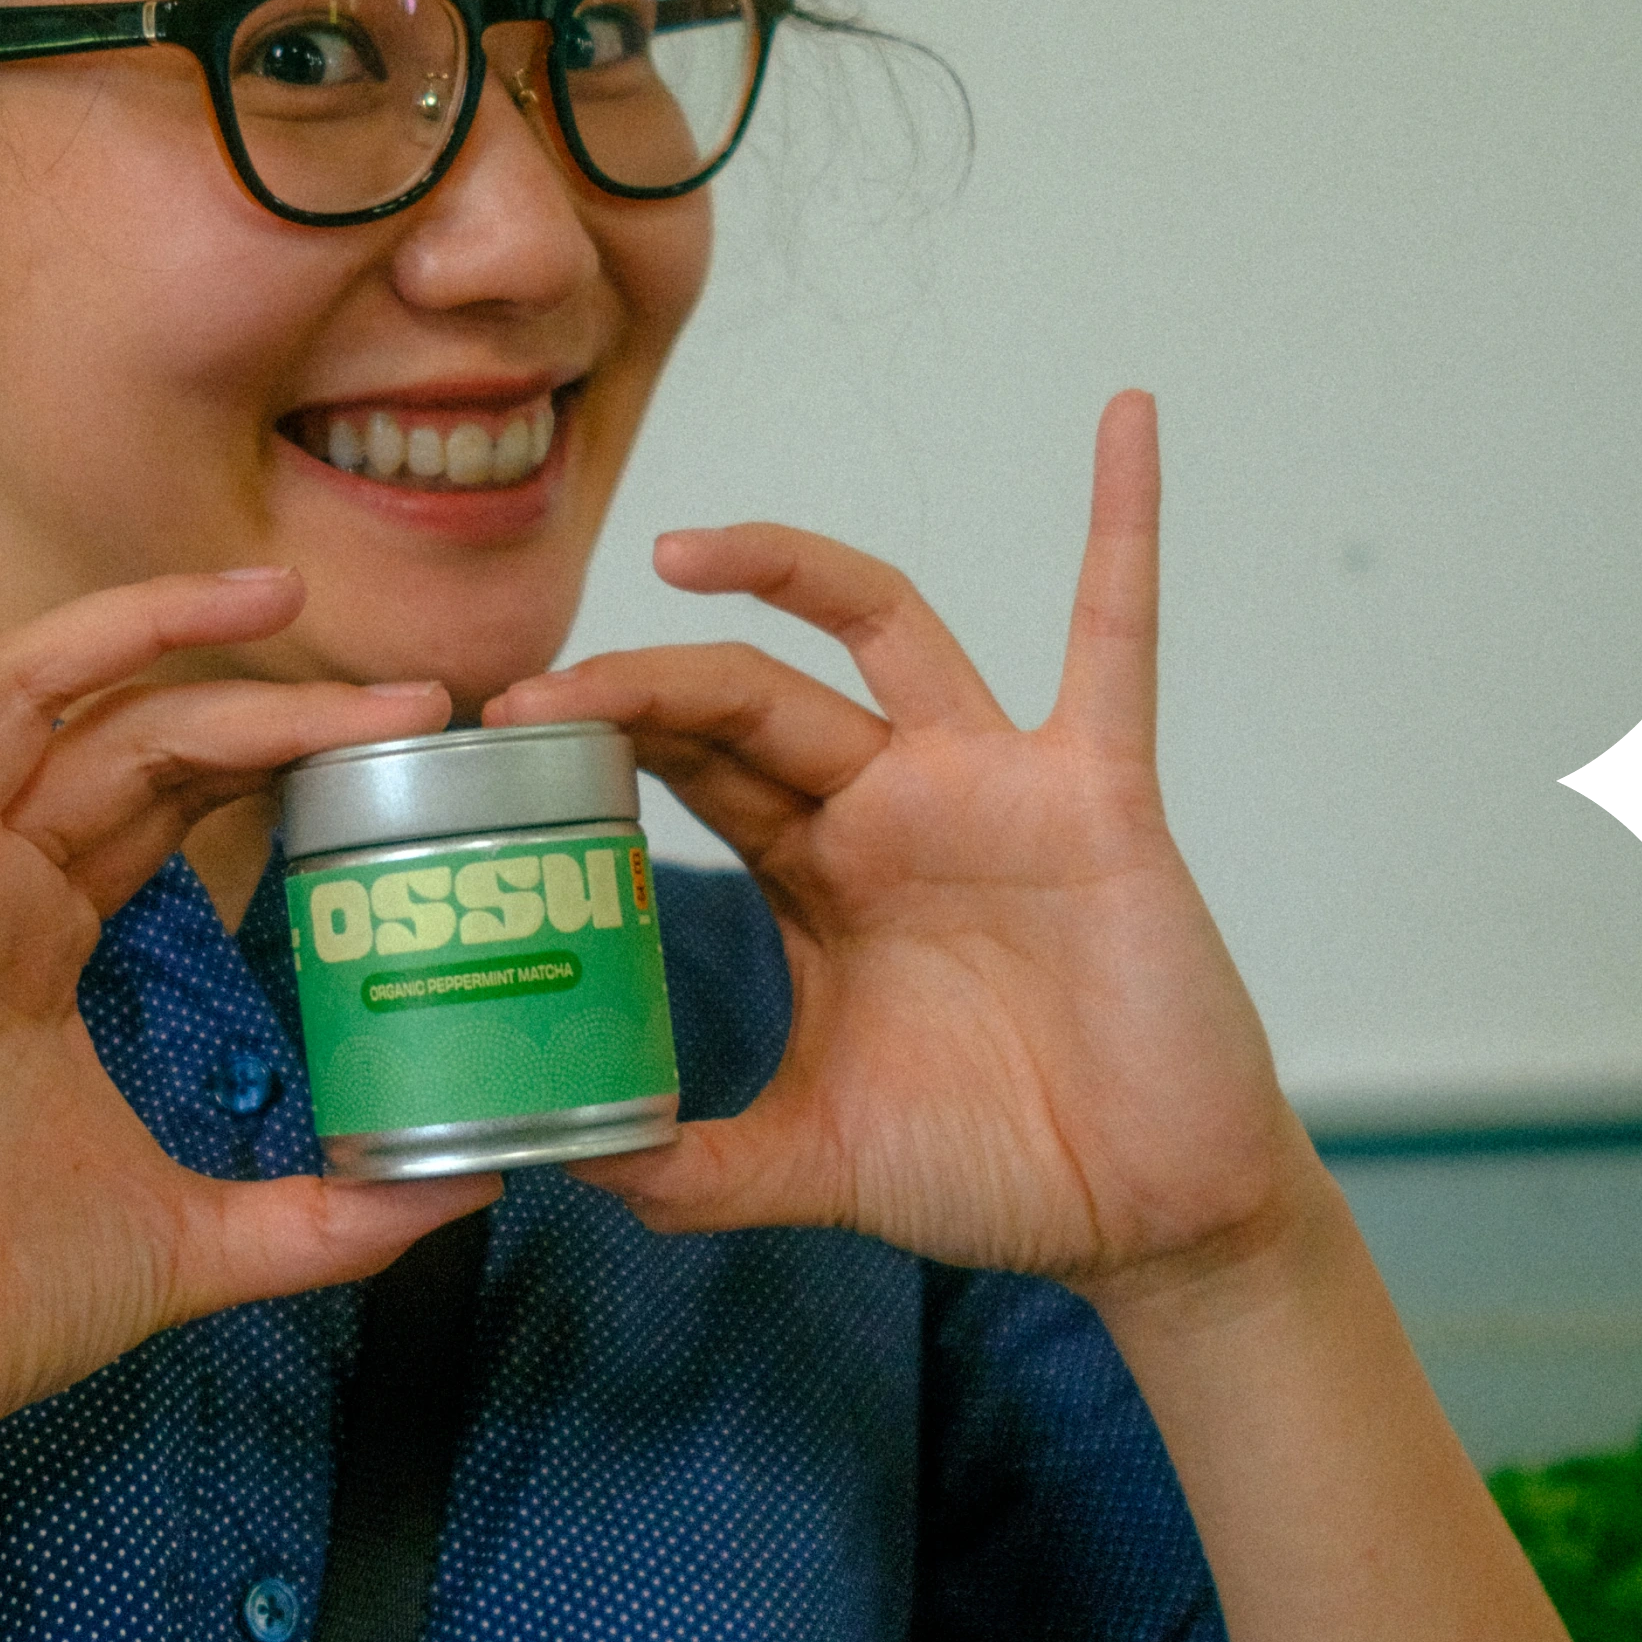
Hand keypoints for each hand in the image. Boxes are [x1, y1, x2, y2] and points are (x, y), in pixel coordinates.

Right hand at [0, 486, 494, 1542]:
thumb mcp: (200, 1243)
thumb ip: (328, 1217)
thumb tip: (468, 1187)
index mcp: (43, 939)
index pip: (170, 791)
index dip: (279, 747)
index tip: (411, 732)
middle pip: (128, 730)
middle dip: (258, 690)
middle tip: (402, 679)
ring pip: (20, 698)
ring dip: (133, 624)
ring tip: (264, 591)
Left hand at [484, 392, 1313, 1291]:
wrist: (1145, 1217)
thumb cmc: (995, 1168)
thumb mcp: (811, 1161)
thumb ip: (692, 1168)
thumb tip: (567, 1166)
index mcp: (817, 875)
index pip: (688, 769)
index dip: (599, 739)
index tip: (496, 737)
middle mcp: (889, 808)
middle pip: (745, 696)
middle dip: (639, 683)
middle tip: (534, 693)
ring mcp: (990, 787)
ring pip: (878, 628)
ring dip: (786, 567)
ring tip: (678, 543)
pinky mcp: (1096, 795)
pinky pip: (1116, 638)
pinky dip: (1120, 527)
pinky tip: (1122, 424)